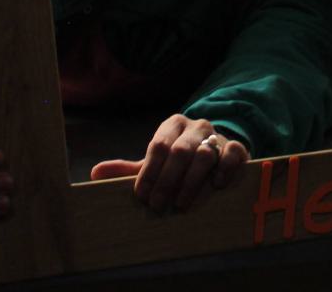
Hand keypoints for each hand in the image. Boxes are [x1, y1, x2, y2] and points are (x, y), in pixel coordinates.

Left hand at [89, 114, 249, 213]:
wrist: (216, 154)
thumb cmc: (179, 162)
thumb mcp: (155, 163)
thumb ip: (129, 169)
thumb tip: (94, 173)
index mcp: (172, 126)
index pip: (157, 146)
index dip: (148, 173)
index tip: (142, 196)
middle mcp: (195, 127)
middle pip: (180, 151)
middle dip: (167, 181)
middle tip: (158, 205)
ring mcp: (216, 136)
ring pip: (204, 154)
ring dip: (191, 182)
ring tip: (181, 204)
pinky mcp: (236, 147)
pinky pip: (233, 152)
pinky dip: (224, 169)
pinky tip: (217, 185)